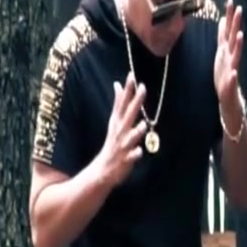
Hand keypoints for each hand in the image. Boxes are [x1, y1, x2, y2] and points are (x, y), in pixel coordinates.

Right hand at [98, 72, 146, 187]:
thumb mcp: (114, 121)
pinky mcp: (125, 160)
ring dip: (136, 131)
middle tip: (143, 87)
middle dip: (136, 101)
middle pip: (128, 114)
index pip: (122, 103)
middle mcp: (120, 132)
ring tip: (143, 125)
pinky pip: (131, 157)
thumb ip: (118, 104)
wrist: (102, 170)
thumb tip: (117, 84)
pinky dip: (135, 154)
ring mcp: (122, 146)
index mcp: (117, 123)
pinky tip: (140, 151)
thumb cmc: (113, 142)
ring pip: (130, 137)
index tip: (132, 75)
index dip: (127, 90)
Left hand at [214, 0, 244, 118]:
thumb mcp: (221, 52)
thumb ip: (222, 36)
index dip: (229, 16)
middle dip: (235, 24)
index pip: (228, 30)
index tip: (231, 0)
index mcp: (226, 50)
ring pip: (235, 56)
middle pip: (232, 39)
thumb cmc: (224, 74)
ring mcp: (231, 70)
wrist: (228, 98)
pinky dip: (233, 76)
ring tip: (240, 35)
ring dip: (238, 46)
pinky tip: (234, 72)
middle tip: (239, 10)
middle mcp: (230, 57)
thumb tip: (221, 19)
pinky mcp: (230, 85)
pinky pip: (232, 80)